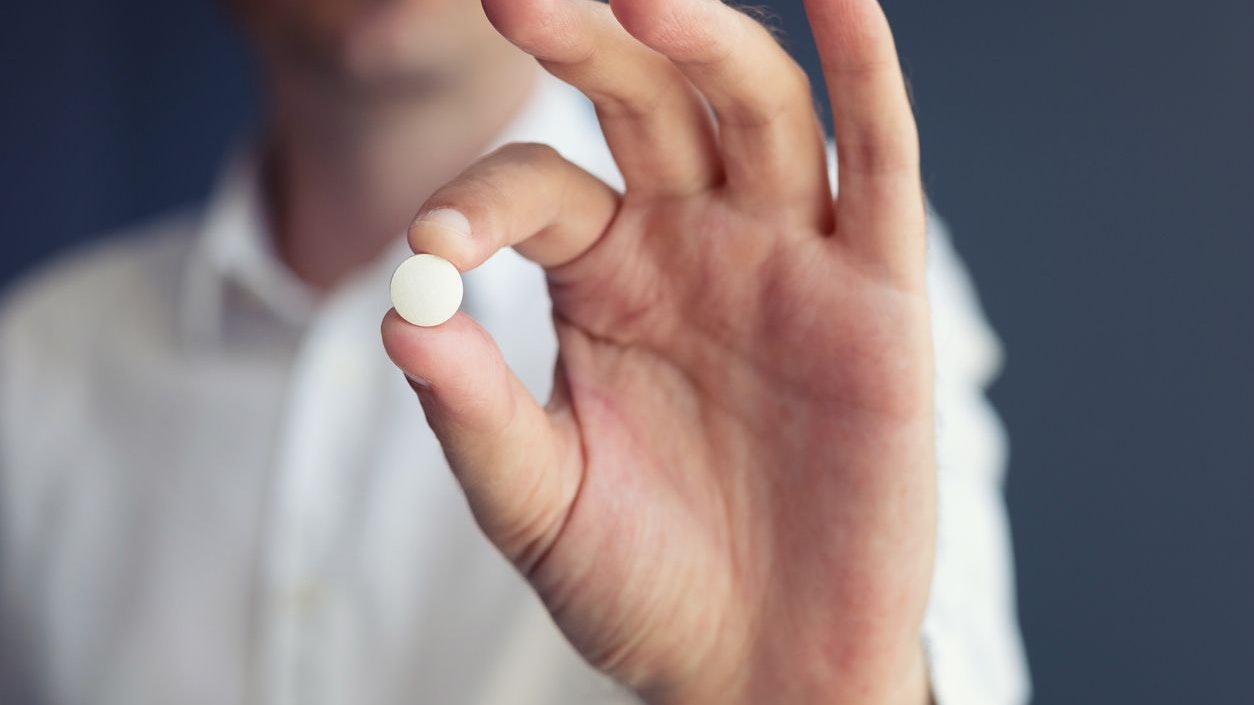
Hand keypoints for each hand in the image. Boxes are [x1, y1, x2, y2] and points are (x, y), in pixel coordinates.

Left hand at [382, 0, 933, 701]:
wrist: (761, 664)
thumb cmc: (646, 584)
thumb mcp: (537, 501)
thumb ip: (472, 409)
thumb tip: (398, 313)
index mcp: (608, 280)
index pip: (539, 188)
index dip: (481, 201)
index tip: (436, 249)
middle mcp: (697, 246)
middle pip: (646, 104)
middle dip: (588, 43)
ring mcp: (790, 258)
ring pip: (758, 111)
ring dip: (708, 42)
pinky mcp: (879, 294)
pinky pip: (881, 164)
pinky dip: (868, 77)